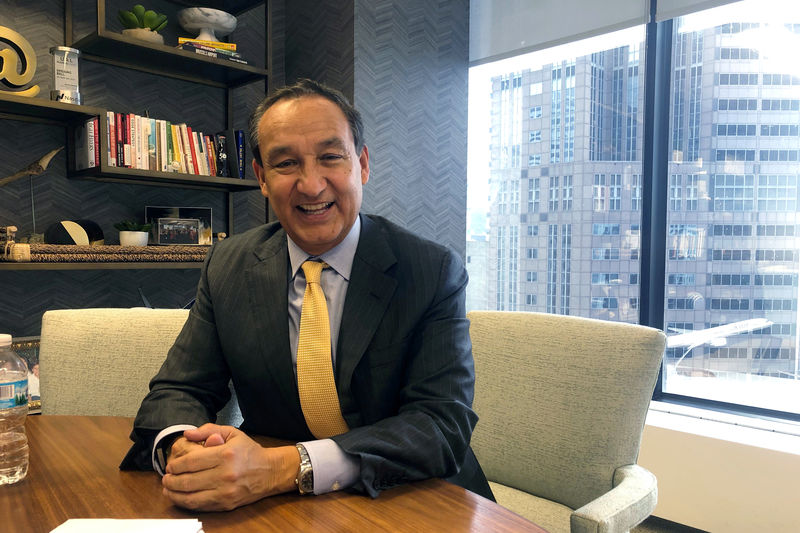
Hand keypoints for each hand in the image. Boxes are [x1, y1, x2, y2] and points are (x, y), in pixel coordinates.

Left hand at [162, 424, 299, 510]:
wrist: (271, 471)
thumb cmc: (250, 451)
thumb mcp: (232, 433)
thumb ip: (209, 430)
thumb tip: (188, 434)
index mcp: (225, 454)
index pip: (190, 462)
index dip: (175, 465)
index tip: (170, 465)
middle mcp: (224, 474)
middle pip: (187, 481)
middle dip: (171, 480)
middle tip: (166, 478)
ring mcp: (225, 492)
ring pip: (190, 496)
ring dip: (174, 493)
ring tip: (168, 488)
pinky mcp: (226, 504)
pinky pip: (200, 506)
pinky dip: (185, 503)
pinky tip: (180, 497)